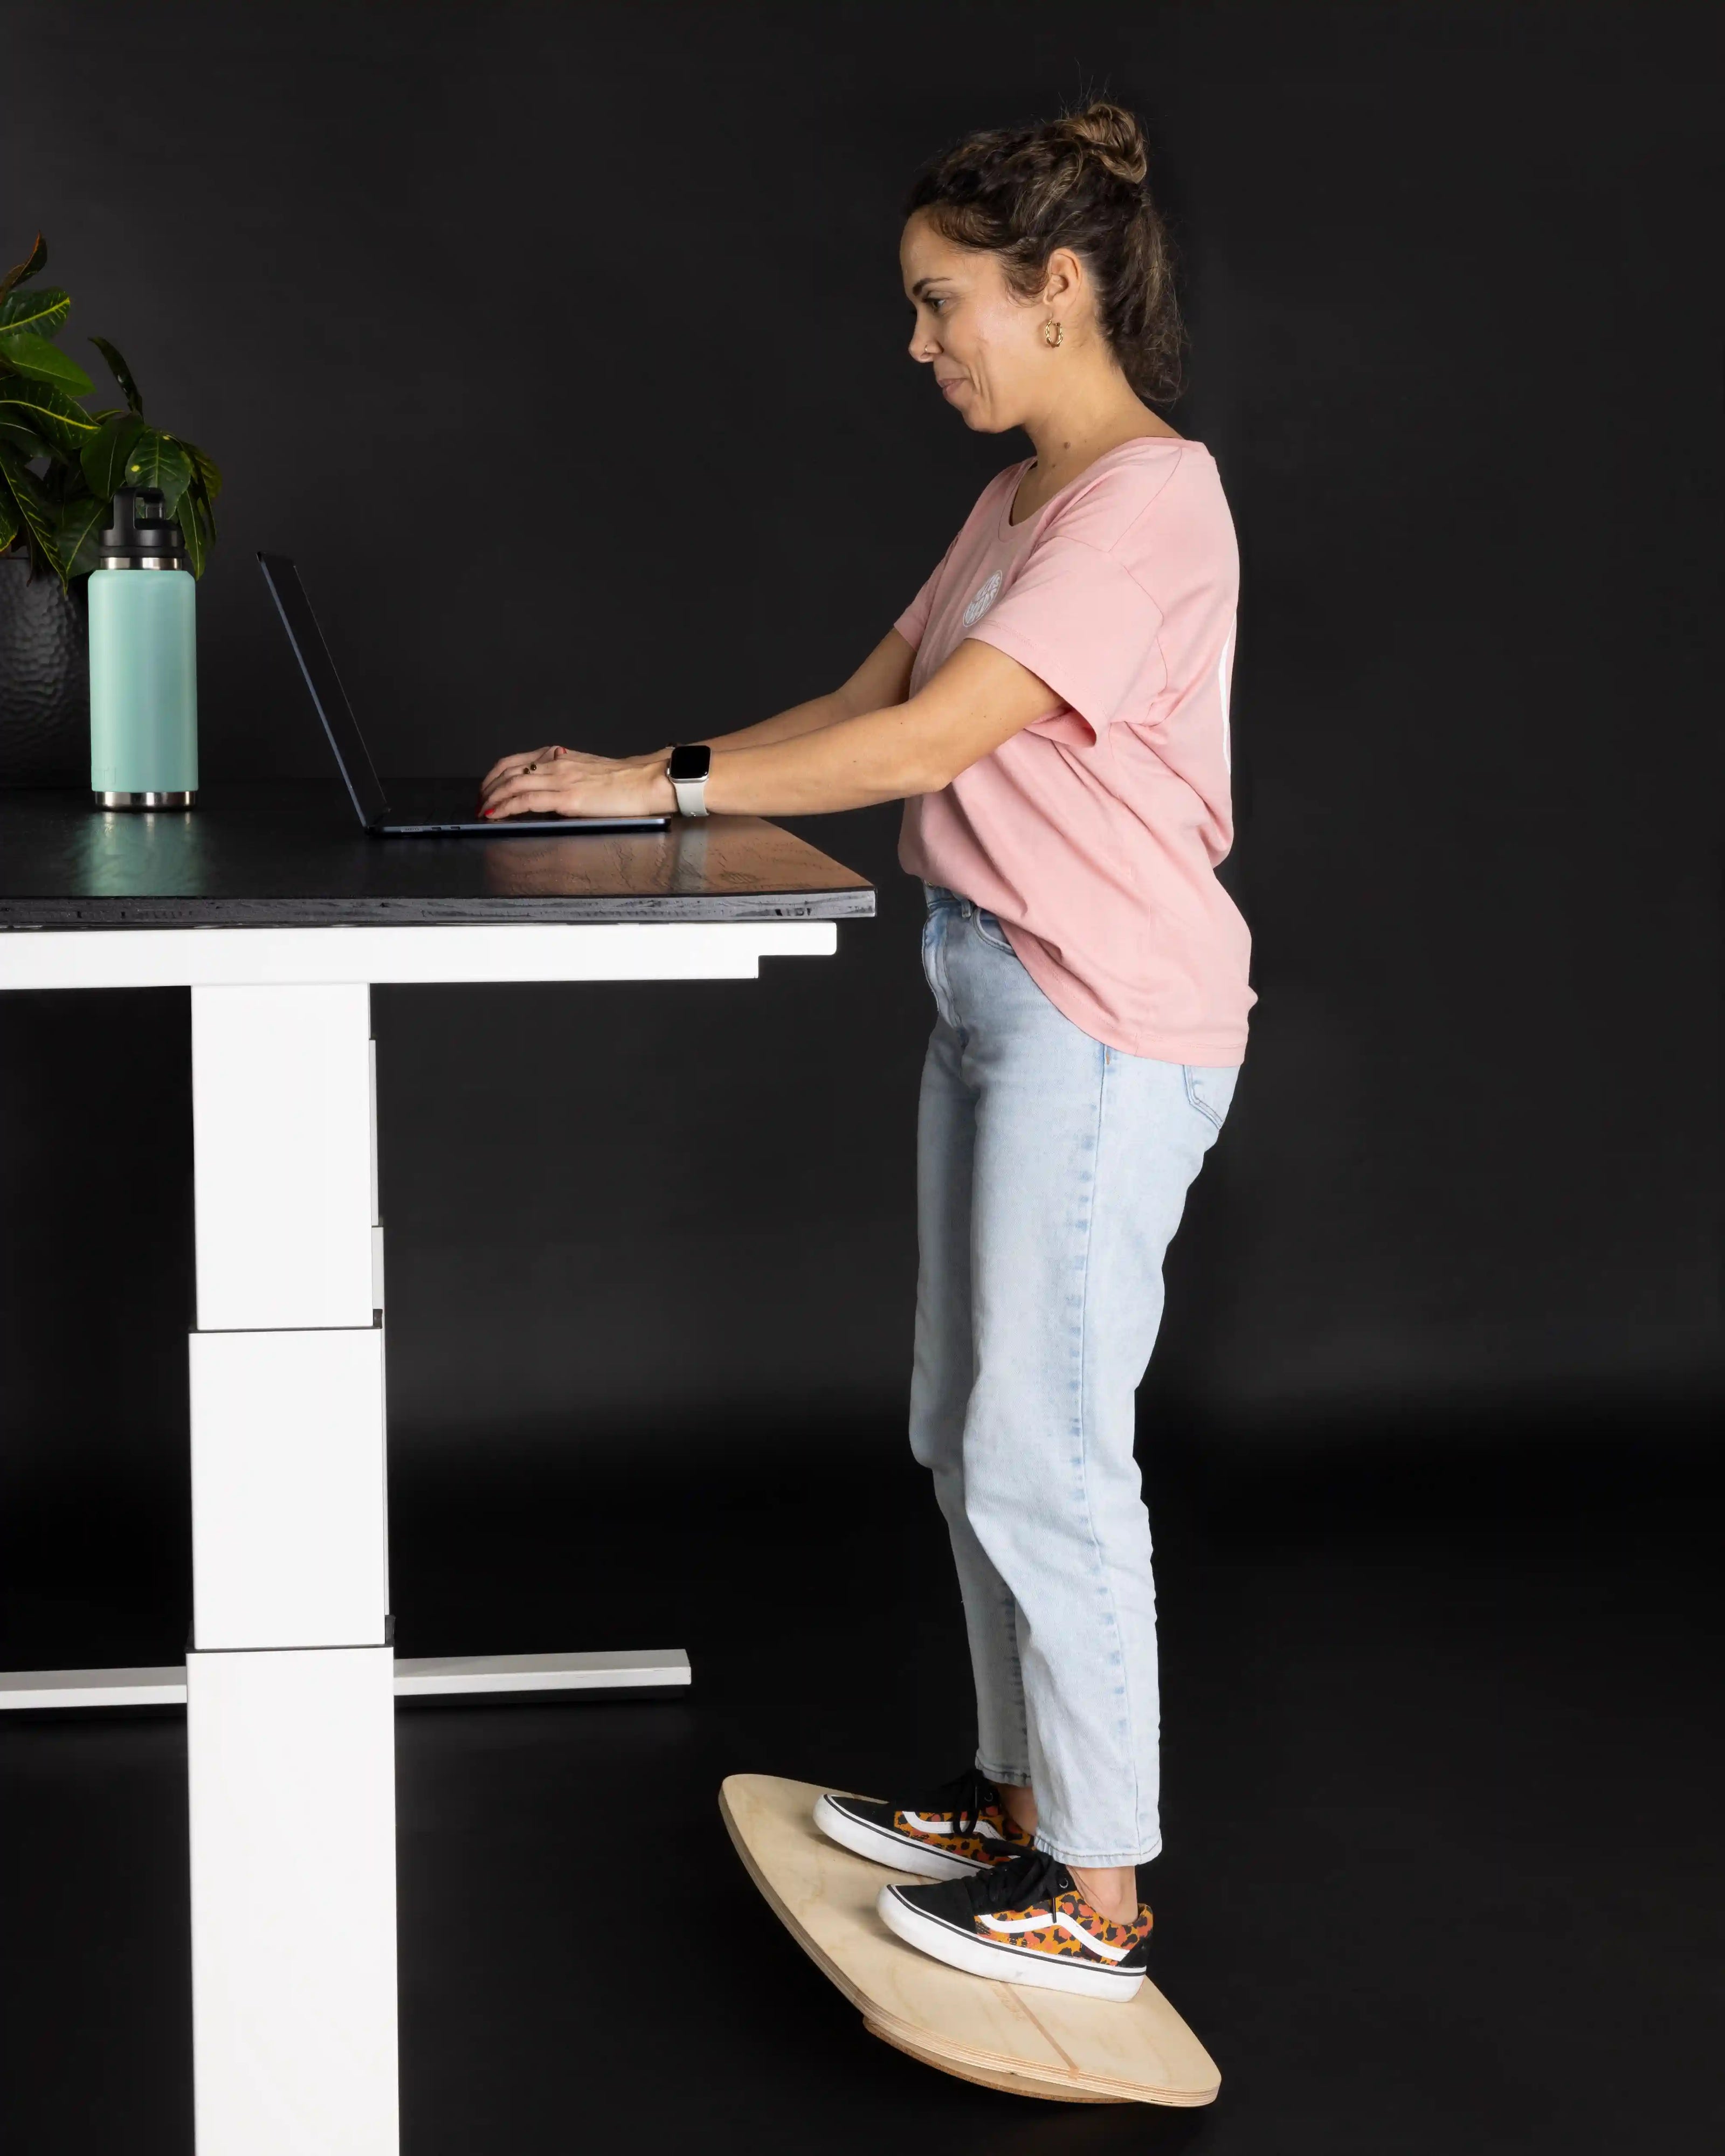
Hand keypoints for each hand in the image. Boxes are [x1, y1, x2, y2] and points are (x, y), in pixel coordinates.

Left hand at [475, 744, 676, 820]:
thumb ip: (568, 776)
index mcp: (561, 756)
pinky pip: (526, 800)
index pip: (517, 760)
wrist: (647, 781)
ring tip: (483, 811)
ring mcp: (560, 779)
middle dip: (488, 787)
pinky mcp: (567, 797)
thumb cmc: (626, 781)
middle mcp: (556, 763)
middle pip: (508, 770)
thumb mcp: (590, 771)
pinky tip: (496, 814)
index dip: (496, 774)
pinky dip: (505, 807)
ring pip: (512, 783)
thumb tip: (553, 790)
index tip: (488, 787)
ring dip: (492, 798)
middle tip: (480, 802)